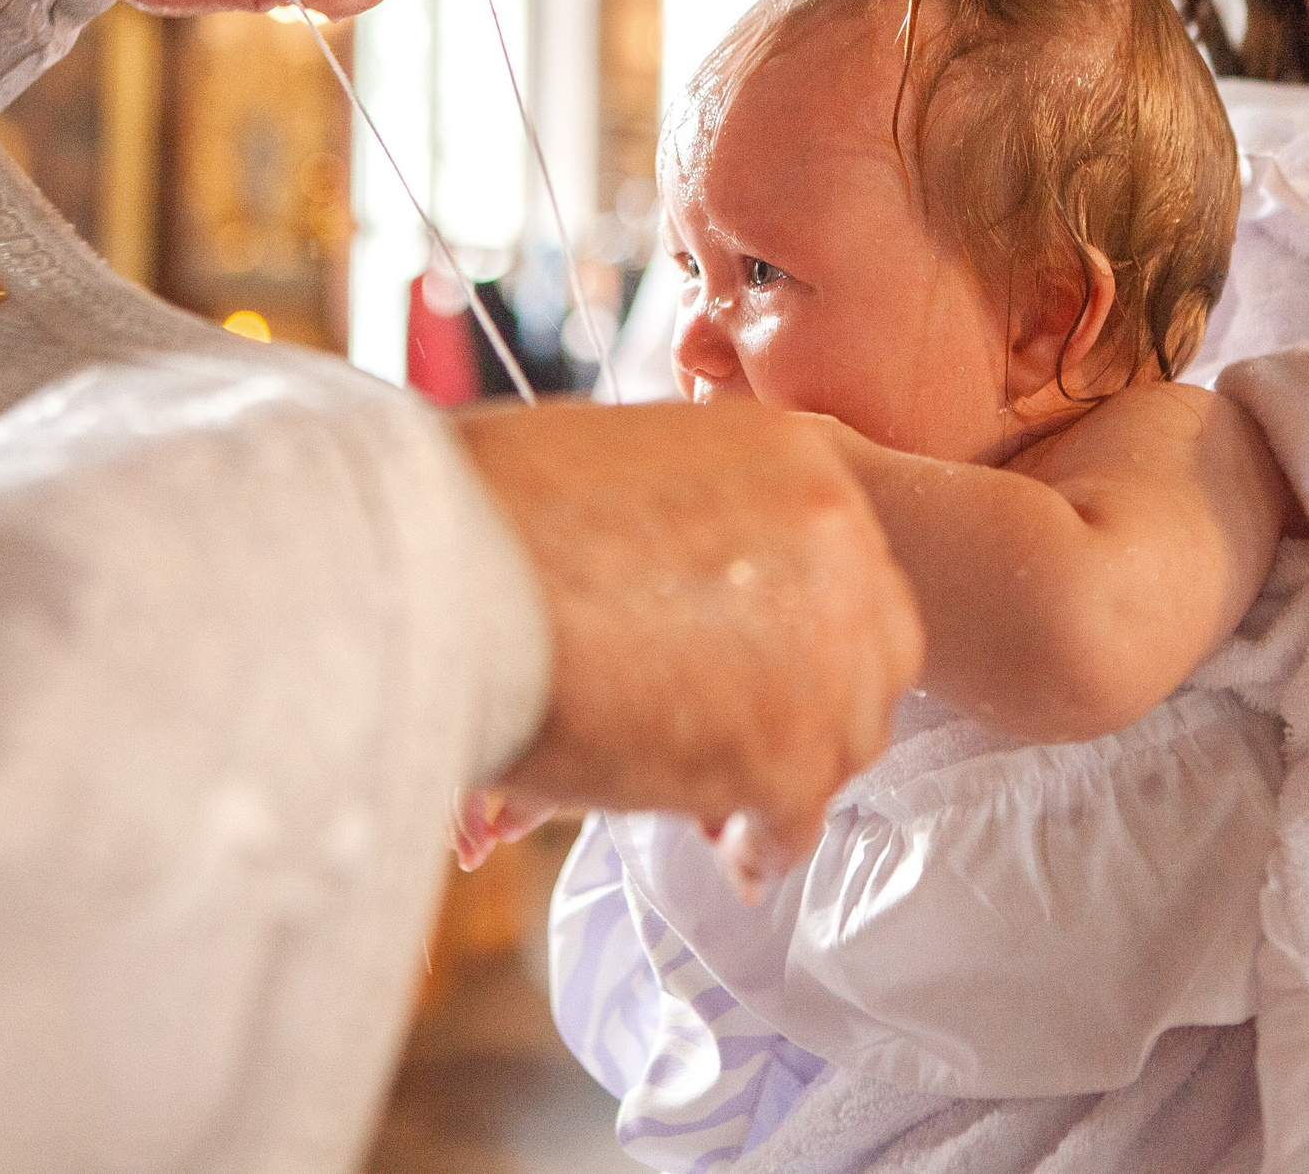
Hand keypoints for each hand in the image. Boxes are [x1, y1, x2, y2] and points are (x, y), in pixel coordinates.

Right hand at [453, 401, 923, 873]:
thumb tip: (692, 582)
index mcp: (798, 456)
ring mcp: (827, 647)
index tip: (757, 671)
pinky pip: (798, 815)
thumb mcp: (624, 465)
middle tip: (740, 738)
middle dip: (811, 705)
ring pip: (843, 740)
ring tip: (722, 810)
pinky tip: (729, 851)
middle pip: (873, 653)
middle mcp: (839, 540)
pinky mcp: (790, 749)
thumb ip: (692, 519)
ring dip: (786, 776)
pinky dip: (763, 841)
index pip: (850, 568)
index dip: (803, 635)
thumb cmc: (485, 510)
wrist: (435, 563)